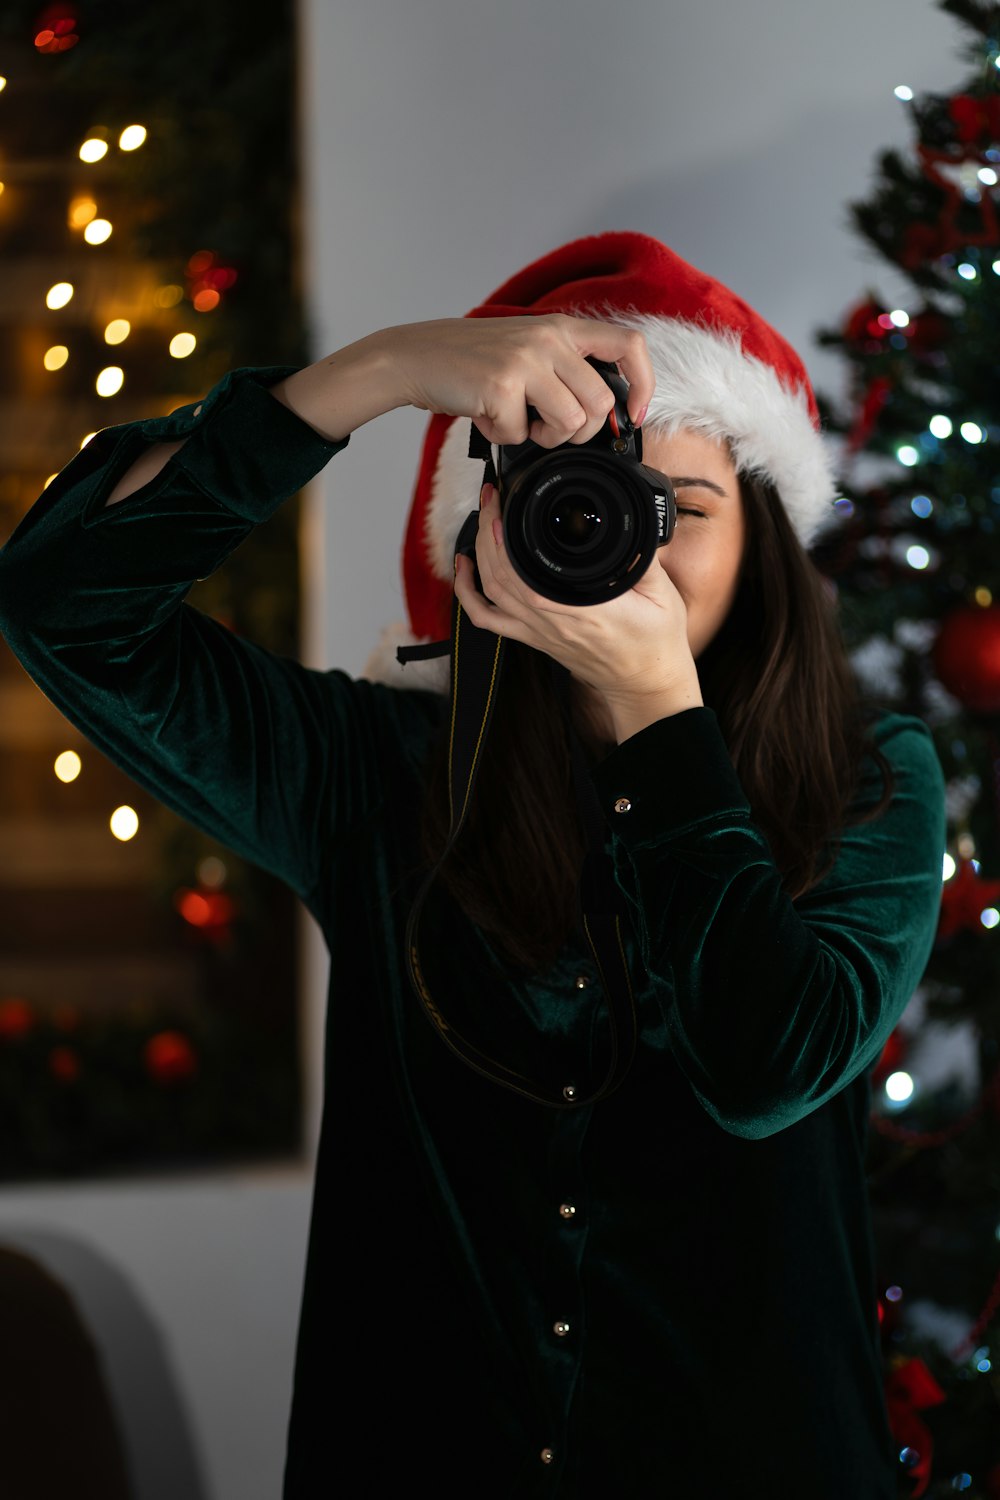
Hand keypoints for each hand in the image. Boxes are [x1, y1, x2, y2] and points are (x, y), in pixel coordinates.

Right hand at [374, 312, 653, 445]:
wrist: (415, 357)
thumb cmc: (470, 362)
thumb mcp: (525, 350)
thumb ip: (562, 369)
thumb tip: (601, 415)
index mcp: (562, 327)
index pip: (629, 346)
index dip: (643, 384)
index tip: (633, 415)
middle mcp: (549, 339)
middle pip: (601, 403)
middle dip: (579, 432)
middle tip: (547, 429)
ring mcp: (526, 361)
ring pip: (571, 423)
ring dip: (543, 438)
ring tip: (516, 423)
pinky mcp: (502, 386)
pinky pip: (523, 434)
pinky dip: (503, 437)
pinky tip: (485, 417)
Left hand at [454, 485, 700, 713]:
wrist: (645, 683)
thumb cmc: (654, 643)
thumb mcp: (661, 593)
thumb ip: (642, 557)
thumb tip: (632, 521)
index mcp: (580, 607)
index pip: (524, 567)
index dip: (504, 533)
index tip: (505, 501)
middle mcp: (551, 621)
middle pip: (499, 573)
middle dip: (489, 529)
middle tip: (493, 498)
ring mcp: (537, 631)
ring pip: (490, 591)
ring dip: (479, 553)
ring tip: (484, 520)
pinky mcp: (533, 639)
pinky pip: (488, 620)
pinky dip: (467, 595)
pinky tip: (465, 569)